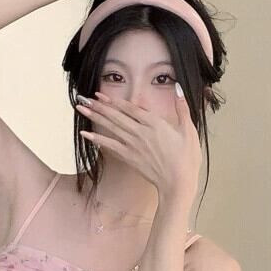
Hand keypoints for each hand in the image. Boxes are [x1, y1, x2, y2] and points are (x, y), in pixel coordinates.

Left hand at [76, 85, 200, 200]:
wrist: (178, 182)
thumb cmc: (186, 158)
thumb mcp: (189, 130)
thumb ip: (182, 108)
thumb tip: (179, 88)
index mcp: (154, 123)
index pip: (130, 108)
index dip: (114, 101)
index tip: (101, 95)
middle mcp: (140, 132)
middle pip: (116, 116)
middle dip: (99, 106)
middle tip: (84, 99)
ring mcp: (133, 145)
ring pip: (111, 128)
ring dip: (95, 118)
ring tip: (82, 110)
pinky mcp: (129, 158)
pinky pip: (110, 147)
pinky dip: (97, 140)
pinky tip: (86, 135)